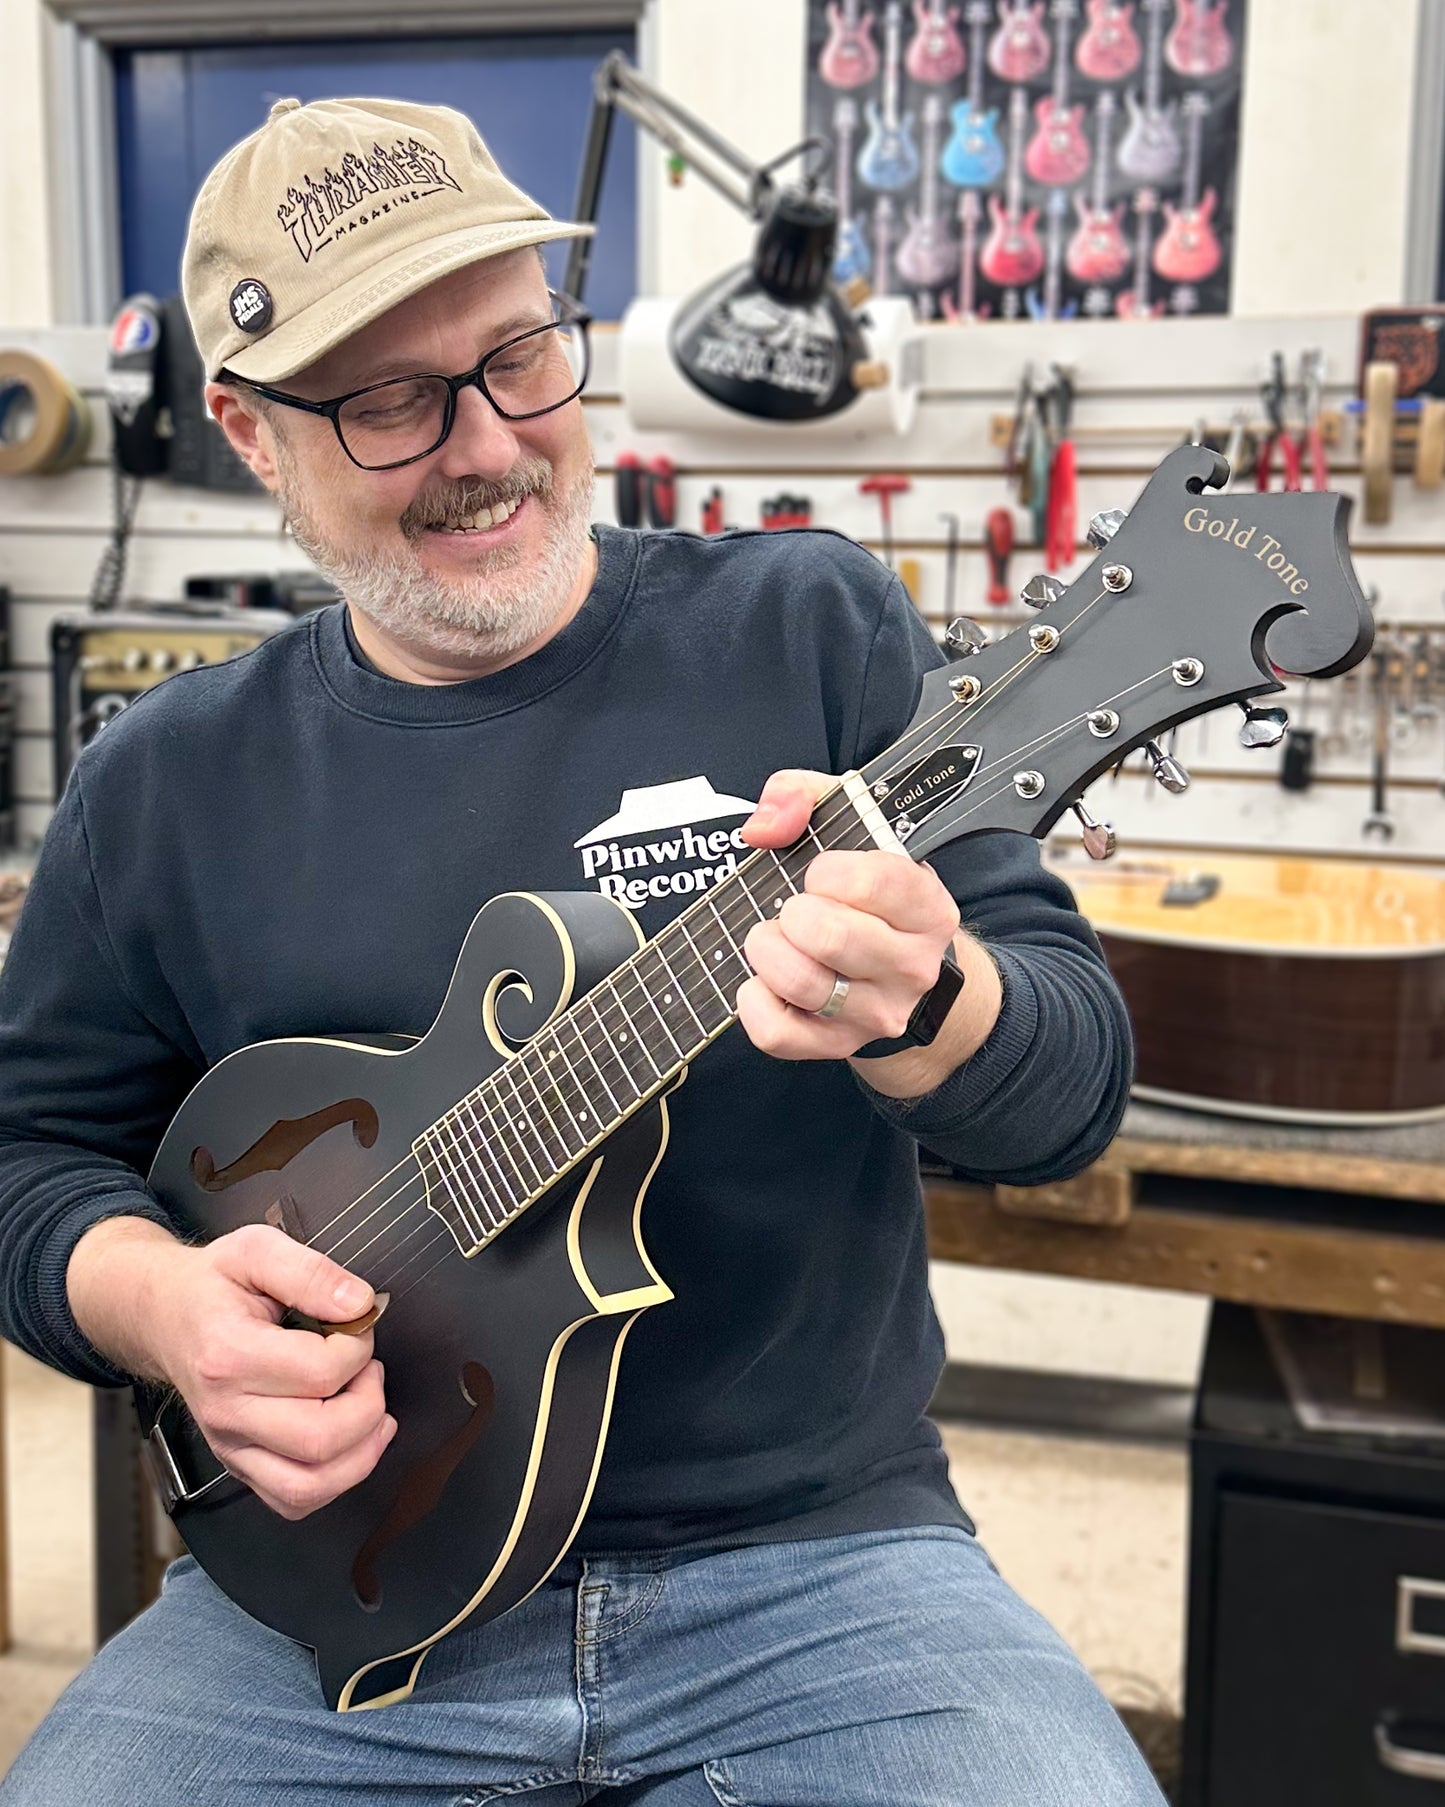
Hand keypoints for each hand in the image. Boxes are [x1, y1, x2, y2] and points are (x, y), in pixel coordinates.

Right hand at [70, 1218, 394, 1519]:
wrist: (163, 1315)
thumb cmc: (211, 1285)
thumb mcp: (257, 1249)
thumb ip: (311, 1272)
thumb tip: (359, 1304)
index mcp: (229, 1355)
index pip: (320, 1373)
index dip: (359, 1346)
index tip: (358, 1324)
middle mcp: (226, 1411)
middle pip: (320, 1439)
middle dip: (369, 1402)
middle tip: (368, 1367)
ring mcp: (230, 1446)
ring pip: (309, 1486)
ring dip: (362, 1451)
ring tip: (370, 1407)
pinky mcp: (239, 1464)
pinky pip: (294, 1499)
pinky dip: (336, 1479)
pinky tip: (354, 1441)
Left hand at [735, 768, 961, 1060]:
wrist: (903, 982)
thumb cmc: (869, 899)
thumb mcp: (855, 831)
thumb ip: (805, 797)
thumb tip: (763, 826)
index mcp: (927, 909)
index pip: (877, 881)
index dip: (829, 871)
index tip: (822, 874)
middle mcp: (912, 966)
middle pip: (829, 936)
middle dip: (792, 914)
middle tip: (794, 911)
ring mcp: (877, 1013)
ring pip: (801, 983)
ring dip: (768, 951)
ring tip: (776, 939)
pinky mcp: (837, 1045)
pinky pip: (777, 1032)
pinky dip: (753, 1000)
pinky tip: (763, 981)